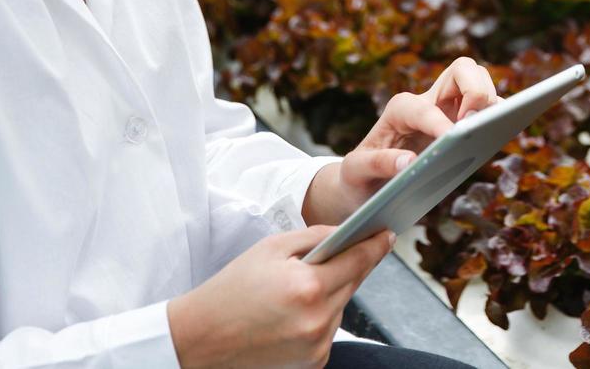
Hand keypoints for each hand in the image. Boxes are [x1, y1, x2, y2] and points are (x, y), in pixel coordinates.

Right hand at [167, 225, 392, 368]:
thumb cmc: (232, 288)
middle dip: (351, 265)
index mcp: (308, 287)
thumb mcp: (271, 248)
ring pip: (342, 306)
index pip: (358, 261)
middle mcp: (318, 321)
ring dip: (333, 293)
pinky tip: (295, 310)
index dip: (375, 245)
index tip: (388, 234)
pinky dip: (321, 315)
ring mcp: (316, 346)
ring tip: (301, 286)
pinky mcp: (313, 363)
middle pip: (353, 283)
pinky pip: (329, 328)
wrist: (201, 339)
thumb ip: (314, 236)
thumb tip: (346, 233)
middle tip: (346, 249)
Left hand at [301, 56, 499, 226]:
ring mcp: (449, 111)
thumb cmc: (359, 174)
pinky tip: (496, 136)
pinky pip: (488, 109)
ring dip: (489, 101)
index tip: (450, 139)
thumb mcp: (355, 171)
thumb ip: (376, 164)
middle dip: (475, 88)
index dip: (439, 122)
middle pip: (463, 69)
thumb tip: (408, 162)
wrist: (367, 181)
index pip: (424, 107)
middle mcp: (427, 102)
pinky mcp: (462, 124)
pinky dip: (498, 116)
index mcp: (399, 109)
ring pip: (480, 82)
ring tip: (487, 129)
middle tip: (473, 123)